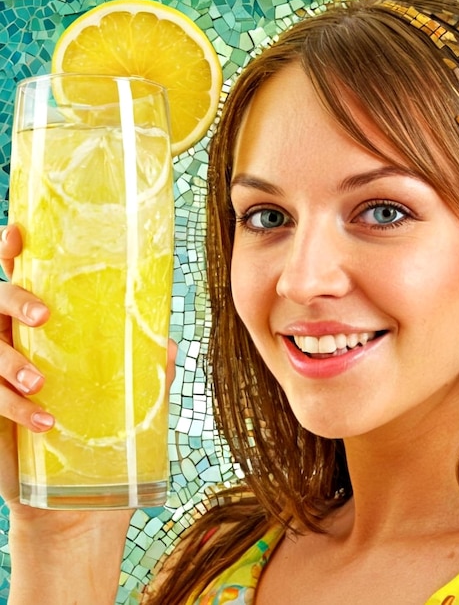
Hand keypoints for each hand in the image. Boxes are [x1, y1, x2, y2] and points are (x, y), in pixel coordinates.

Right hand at [0, 224, 177, 603]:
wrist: (75, 497)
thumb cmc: (100, 434)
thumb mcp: (125, 398)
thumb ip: (144, 371)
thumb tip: (168, 345)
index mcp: (45, 328)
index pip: (21, 278)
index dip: (10, 251)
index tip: (19, 236)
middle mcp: (14, 343)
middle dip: (11, 298)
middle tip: (43, 315)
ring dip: (9, 359)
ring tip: (41, 381)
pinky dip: (11, 405)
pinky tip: (44, 421)